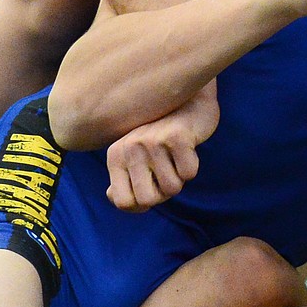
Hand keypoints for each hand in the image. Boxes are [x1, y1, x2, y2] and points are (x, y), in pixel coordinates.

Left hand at [104, 85, 219, 210]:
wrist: (188, 101)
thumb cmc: (161, 136)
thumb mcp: (135, 155)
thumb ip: (123, 178)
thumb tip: (114, 197)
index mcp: (116, 155)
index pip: (122, 202)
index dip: (141, 205)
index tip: (151, 189)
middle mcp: (130, 148)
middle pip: (148, 199)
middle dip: (163, 194)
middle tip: (168, 173)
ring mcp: (153, 141)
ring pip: (172, 188)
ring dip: (179, 178)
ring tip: (176, 157)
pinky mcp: (177, 137)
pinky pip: (189, 173)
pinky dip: (192, 166)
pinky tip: (187, 148)